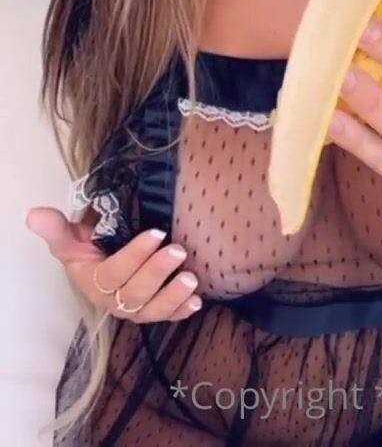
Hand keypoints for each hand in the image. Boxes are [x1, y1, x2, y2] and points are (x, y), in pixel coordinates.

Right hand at [25, 207, 201, 322]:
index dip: (134, 256)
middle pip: (135, 294)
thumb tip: (34, 215)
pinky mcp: (153, 309)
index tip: (156, 232)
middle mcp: (114, 301)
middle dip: (157, 272)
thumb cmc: (88, 247)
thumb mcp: (70, 237)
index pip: (113, 274)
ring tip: (191, 279)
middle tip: (178, 250)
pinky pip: (167, 316)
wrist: (101, 260)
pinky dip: (181, 311)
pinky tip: (196, 301)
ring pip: (152, 310)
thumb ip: (56, 229)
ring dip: (173, 296)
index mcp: (93, 283)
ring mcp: (135, 308)